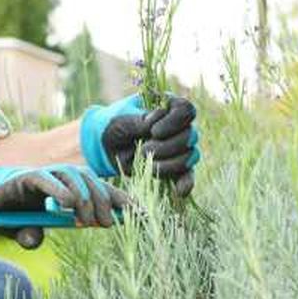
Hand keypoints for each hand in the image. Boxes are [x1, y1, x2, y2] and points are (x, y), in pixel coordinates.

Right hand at [0, 156, 127, 247]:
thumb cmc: (4, 217)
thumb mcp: (24, 232)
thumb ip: (33, 236)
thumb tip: (36, 241)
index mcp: (68, 192)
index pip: (102, 192)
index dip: (123, 202)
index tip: (144, 217)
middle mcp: (59, 180)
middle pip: (93, 182)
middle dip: (104, 204)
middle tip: (106, 226)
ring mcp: (43, 176)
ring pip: (75, 178)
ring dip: (85, 198)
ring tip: (86, 221)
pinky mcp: (25, 177)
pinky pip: (46, 181)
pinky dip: (58, 191)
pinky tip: (66, 206)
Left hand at [80, 94, 201, 196]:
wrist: (107, 147)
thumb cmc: (115, 126)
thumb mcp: (122, 121)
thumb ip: (138, 121)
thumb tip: (156, 121)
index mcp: (168, 106)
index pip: (186, 109)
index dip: (174, 122)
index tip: (154, 131)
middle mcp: (179, 126)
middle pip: (190, 135)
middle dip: (167, 147)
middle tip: (144, 150)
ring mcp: (179, 147)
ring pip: (190, 155)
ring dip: (169, 164)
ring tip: (147, 165)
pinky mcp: (175, 167)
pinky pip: (187, 175)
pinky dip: (186, 183)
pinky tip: (179, 192)